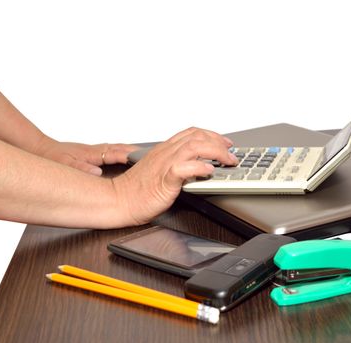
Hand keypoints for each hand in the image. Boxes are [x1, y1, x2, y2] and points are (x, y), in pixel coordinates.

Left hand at [35, 136, 138, 175]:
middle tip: (156, 154)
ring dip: (133, 151)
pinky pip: (115, 151)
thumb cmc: (52, 157)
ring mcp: (97, 150)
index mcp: (93, 153)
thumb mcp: (65, 164)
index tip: (147, 160)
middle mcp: (97, 150)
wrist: (41, 149)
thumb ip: (82, 169)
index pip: (117, 154)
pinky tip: (130, 157)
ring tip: (148, 155)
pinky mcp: (95, 153)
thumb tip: (97, 173)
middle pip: (123, 149)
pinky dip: (125, 153)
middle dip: (139, 152)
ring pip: (120, 149)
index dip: (132, 157)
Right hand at [111, 127, 237, 225]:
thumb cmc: (138, 189)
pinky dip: (199, 168)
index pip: (192, 133)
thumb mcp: (161, 170)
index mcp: (165, 149)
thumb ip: (178, 164)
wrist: (119, 201)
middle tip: (231, 153)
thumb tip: (199, 165)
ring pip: (194, 147)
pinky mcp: (163, 180)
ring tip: (227, 161)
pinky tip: (209, 171)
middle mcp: (166, 153)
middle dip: (219, 142)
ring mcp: (164, 165)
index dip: (212, 135)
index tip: (225, 142)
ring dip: (216, 152)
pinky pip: (182, 169)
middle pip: (197, 136)